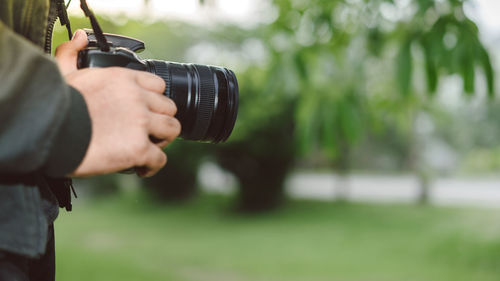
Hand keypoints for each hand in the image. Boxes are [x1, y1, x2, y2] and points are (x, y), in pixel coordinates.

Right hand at [55, 30, 180, 176]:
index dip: (153, 101)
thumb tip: (80, 38)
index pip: (158, 86)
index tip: (144, 111)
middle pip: (169, 108)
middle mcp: (137, 98)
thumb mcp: (65, 74)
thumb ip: (73, 54)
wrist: (48, 132)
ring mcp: (141, 123)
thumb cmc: (56, 106)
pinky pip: (160, 159)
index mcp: (124, 79)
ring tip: (146, 148)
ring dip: (162, 141)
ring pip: (172, 130)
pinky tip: (141, 167)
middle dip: (160, 121)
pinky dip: (152, 166)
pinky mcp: (139, 148)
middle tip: (146, 133)